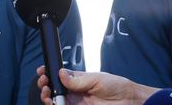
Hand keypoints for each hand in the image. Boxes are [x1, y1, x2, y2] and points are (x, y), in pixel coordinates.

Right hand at [36, 66, 155, 104]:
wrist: (129, 101)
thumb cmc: (116, 86)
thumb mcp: (97, 79)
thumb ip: (78, 79)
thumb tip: (61, 73)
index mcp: (78, 79)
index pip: (59, 76)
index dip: (49, 73)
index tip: (42, 71)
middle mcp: (74, 91)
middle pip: (54, 89)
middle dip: (46, 86)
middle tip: (45, 84)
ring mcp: (76, 103)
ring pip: (56, 101)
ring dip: (48, 98)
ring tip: (48, 95)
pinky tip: (54, 104)